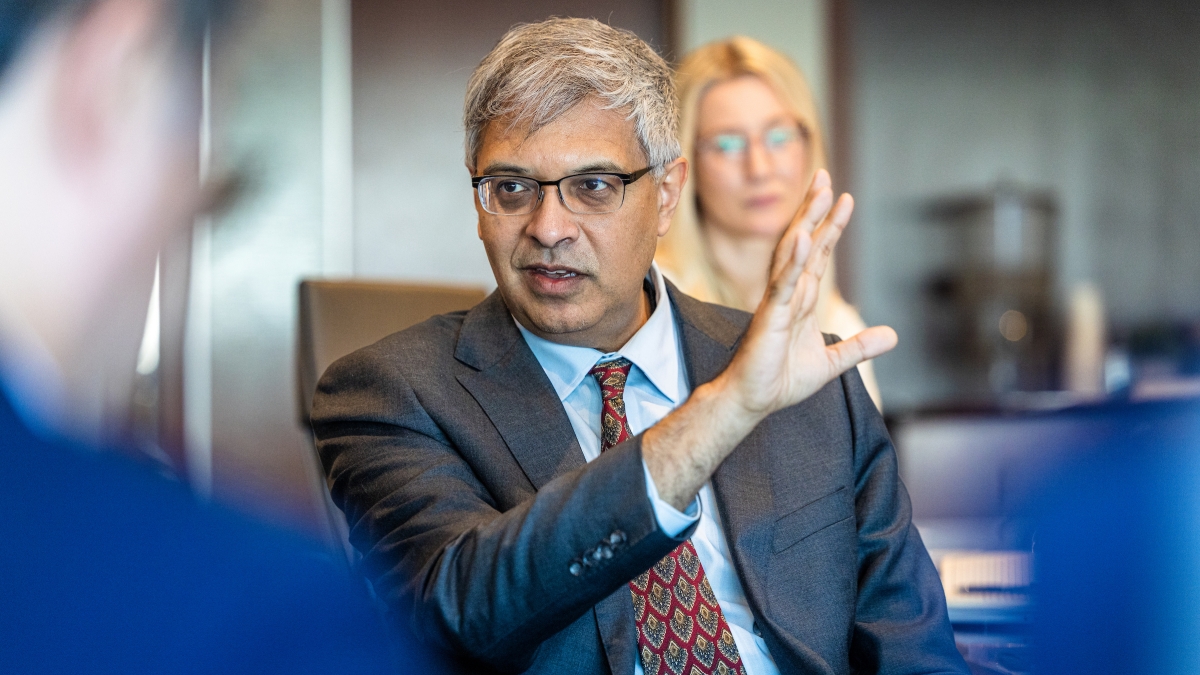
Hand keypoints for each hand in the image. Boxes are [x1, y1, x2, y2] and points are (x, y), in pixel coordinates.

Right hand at [713, 169, 897, 419]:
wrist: (754, 400)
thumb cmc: (781, 380)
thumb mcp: (831, 363)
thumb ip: (860, 347)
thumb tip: (893, 335)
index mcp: (802, 300)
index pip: (819, 255)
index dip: (831, 226)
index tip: (844, 198)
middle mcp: (789, 293)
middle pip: (804, 242)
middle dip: (815, 209)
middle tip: (824, 176)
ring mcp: (778, 302)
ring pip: (793, 254)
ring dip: (806, 222)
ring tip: (819, 194)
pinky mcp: (770, 317)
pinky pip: (783, 284)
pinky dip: (794, 261)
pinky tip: (803, 238)